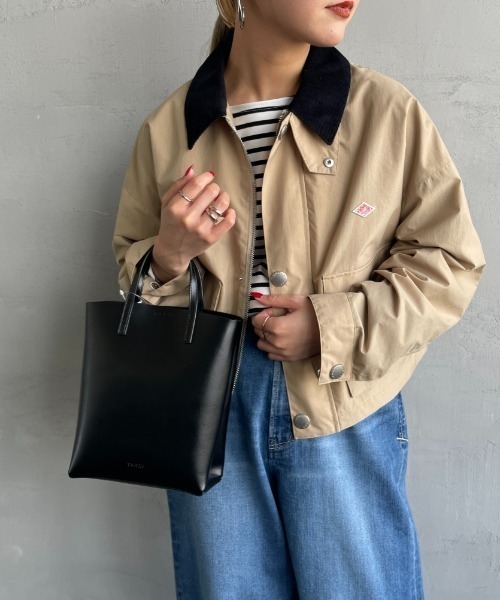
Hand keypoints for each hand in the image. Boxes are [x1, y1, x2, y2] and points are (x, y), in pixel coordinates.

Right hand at [152, 167, 235, 281]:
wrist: (172, 250)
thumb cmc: (170, 223)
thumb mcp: (166, 203)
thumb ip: (178, 185)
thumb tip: (193, 170)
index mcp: (176, 207)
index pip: (196, 185)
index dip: (206, 177)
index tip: (210, 176)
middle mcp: (188, 218)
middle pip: (210, 192)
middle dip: (214, 187)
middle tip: (213, 190)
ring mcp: (201, 229)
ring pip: (221, 205)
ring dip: (224, 197)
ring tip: (220, 198)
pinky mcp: (211, 238)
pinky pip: (228, 221)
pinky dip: (231, 213)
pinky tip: (227, 211)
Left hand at [251, 295, 320, 361]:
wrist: (332, 329)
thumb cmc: (315, 312)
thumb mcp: (296, 301)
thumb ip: (275, 300)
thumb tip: (258, 298)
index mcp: (278, 326)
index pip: (256, 321)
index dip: (262, 314)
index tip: (272, 311)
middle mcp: (278, 342)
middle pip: (258, 332)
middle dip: (264, 324)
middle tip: (277, 318)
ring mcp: (283, 352)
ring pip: (262, 344)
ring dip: (266, 336)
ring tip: (278, 329)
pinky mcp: (289, 358)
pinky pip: (271, 355)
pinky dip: (272, 347)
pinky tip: (281, 340)